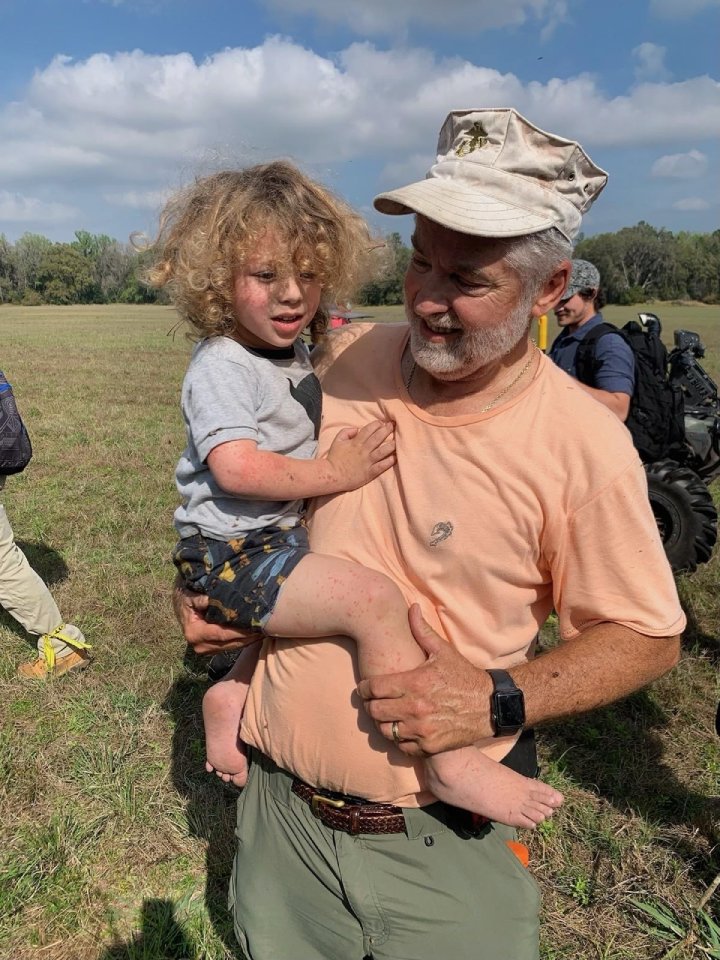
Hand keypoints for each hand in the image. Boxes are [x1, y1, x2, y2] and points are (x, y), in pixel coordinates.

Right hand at [172, 577, 260, 654]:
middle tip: (267, 627)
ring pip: (232, 646)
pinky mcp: (212, 646)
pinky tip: (256, 630)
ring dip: (248, 639)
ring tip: (265, 629)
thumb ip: (204, 598)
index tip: (256, 624)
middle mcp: (199, 645)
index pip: (222, 634)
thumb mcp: (193, 592)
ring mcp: (205, 647)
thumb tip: (217, 600)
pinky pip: (231, 644)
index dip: (240, 630)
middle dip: (248, 636)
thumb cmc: (187, 591)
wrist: (181, 597)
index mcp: (194, 633)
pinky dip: (243, 638)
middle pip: (229, 643)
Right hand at [326, 420, 395, 490]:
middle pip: (378, 438)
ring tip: (398, 440)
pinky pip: (382, 466)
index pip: (369, 430)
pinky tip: (396, 457)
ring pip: (383, 451)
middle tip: (394, 425)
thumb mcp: (337, 441)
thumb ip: (346, 432)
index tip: (382, 423)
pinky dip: (390, 461)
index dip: (377, 424)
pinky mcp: (370, 472)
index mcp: (356, 442)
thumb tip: (357, 429)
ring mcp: (368, 461)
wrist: (332, 476)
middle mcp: (363, 451)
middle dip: (387, 430)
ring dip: (391, 445)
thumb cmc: (334, 459)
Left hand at [356, 604, 493, 755]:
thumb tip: (411, 607)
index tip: (364, 688)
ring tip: (385, 715)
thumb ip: (422, 630)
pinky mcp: (429, 746)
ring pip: (385, 730)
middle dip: (370, 705)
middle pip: (374, 711)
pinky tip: (401, 728)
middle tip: (372, 701)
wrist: (491, 706)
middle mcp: (415, 708)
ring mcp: (422, 729)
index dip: (364, 688)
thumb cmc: (464, 676)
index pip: (374, 688)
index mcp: (415, 683)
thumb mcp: (443, 651)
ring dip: (383, 722)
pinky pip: (401, 746)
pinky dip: (398, 739)